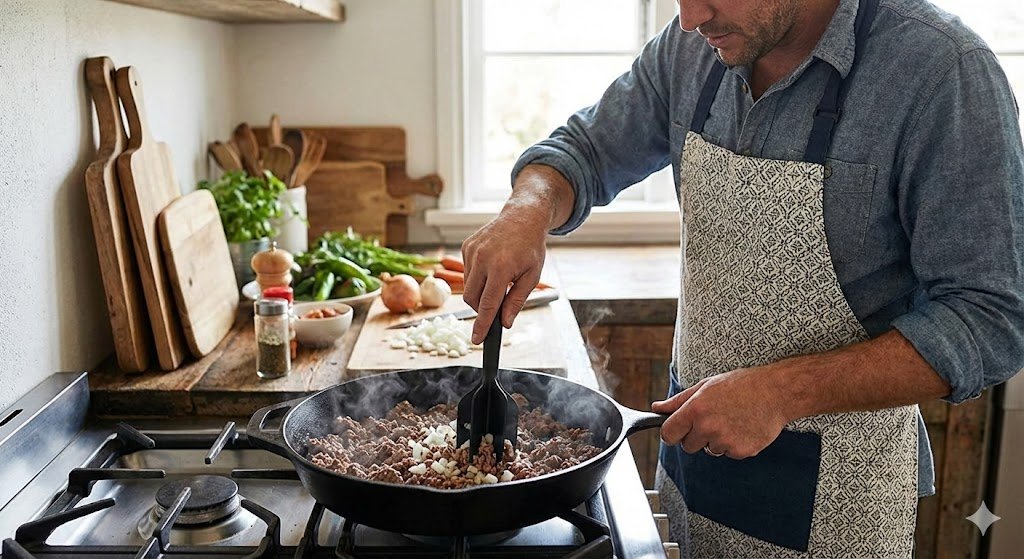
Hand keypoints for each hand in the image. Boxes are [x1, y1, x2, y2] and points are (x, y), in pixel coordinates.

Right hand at [461, 209, 547, 343]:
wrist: (523, 217)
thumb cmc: (530, 247)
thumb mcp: (532, 276)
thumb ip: (517, 301)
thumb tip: (504, 322)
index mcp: (501, 267)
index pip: (487, 304)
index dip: (481, 324)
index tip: (476, 339)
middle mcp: (482, 259)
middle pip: (472, 298)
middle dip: (481, 308)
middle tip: (497, 306)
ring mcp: (471, 251)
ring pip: (467, 286)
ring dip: (480, 292)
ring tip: (499, 280)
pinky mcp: (466, 247)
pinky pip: (467, 272)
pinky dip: (477, 277)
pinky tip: (492, 267)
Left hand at [652, 365, 792, 458]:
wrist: (775, 392)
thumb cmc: (740, 385)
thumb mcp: (705, 386)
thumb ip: (678, 401)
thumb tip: (657, 408)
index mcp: (695, 409)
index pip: (668, 434)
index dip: (671, 433)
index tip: (677, 430)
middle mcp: (708, 427)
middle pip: (687, 446)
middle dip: (695, 436)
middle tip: (712, 419)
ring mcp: (725, 441)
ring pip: (709, 450)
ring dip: (716, 440)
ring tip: (732, 420)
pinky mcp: (741, 451)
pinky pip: (728, 453)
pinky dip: (734, 444)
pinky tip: (743, 427)